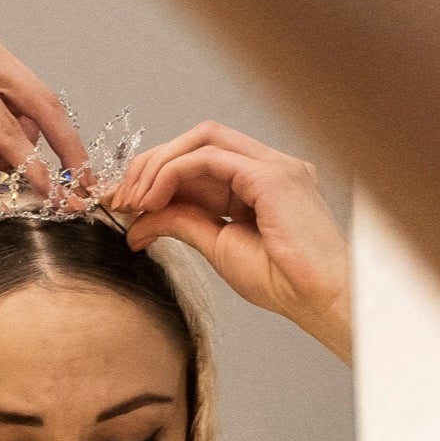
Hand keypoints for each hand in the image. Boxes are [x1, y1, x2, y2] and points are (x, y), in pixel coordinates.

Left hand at [116, 122, 353, 354]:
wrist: (320, 301)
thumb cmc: (284, 283)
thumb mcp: (218, 246)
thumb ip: (182, 222)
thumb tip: (140, 219)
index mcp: (262, 183)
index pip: (201, 160)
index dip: (157, 173)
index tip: (123, 201)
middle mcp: (271, 167)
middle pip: (199, 140)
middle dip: (151, 163)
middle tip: (119, 198)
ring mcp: (276, 166)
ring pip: (202, 139)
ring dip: (158, 165)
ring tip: (133, 201)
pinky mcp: (272, 175)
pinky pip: (208, 158)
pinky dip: (172, 173)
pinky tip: (153, 201)